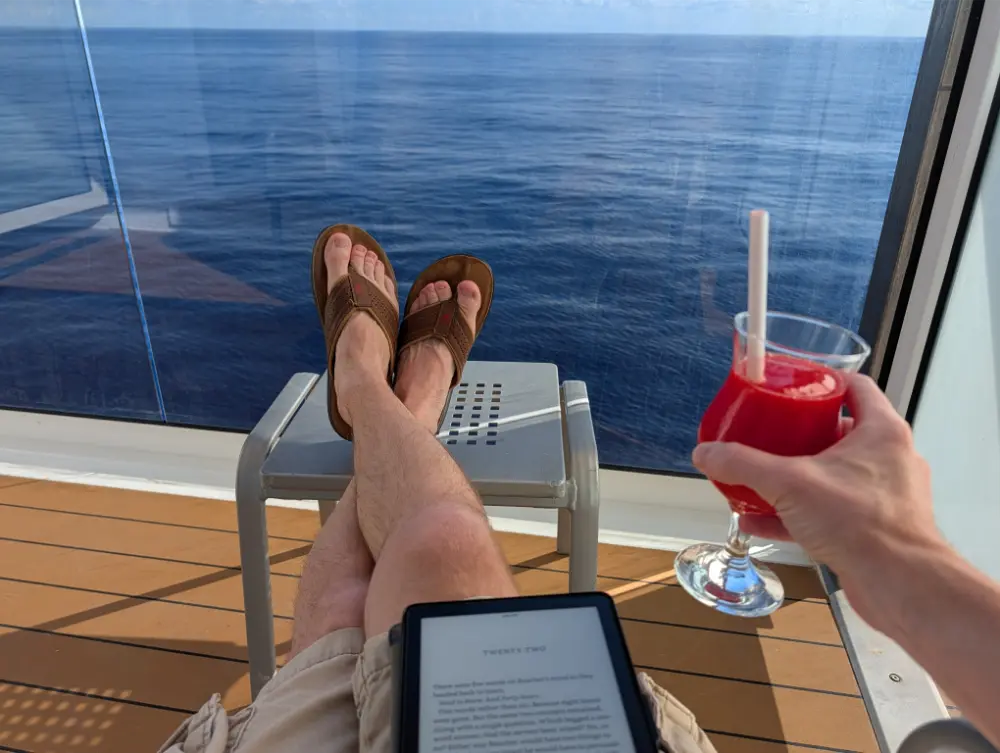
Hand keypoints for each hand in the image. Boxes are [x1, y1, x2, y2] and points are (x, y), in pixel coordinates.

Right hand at [691, 374, 943, 629]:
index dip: (822, 381)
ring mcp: (884, 496)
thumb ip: (744, 465)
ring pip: (832, 476)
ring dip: (795, 477)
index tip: (791, 385)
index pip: (855, 387)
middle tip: (767, 433)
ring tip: (758, 478)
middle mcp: (889, 459)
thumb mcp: (790, 483)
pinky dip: (797, 513)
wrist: (900, 585)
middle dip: (799, 434)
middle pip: (839, 432)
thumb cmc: (860, 521)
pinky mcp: (874, 529)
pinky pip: (829, 512)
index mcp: (881, 431)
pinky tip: (758, 521)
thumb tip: (704, 453)